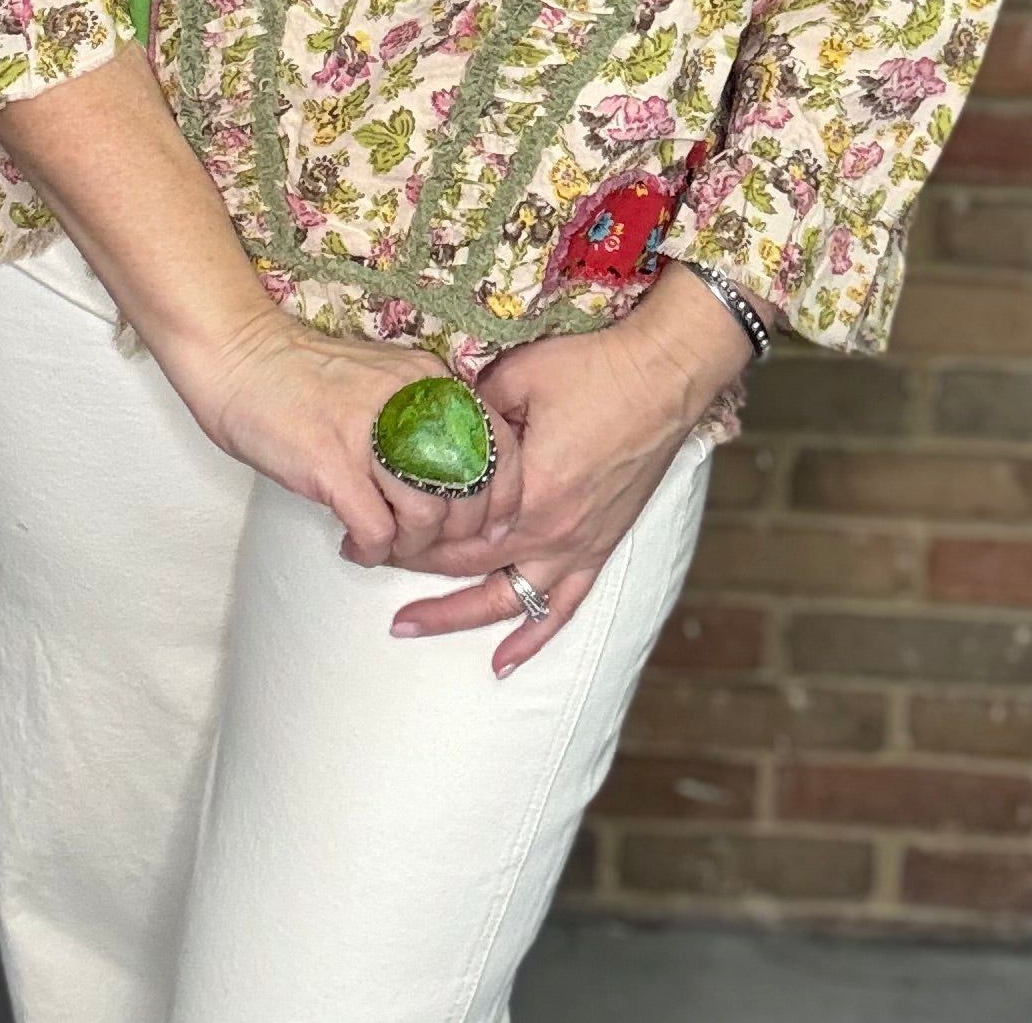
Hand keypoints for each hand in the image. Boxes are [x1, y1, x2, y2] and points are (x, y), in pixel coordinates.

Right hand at [197, 312, 524, 575]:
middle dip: (455, 534)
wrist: (240, 355)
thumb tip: (460, 485)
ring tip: (384, 541)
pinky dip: (371, 550)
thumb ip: (422, 418)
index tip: (489, 527)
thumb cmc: (307, 376)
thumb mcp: (384, 381)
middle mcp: (409, 402)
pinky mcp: (331, 463)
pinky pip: (376, 531)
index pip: (499, 445)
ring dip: (410, 546)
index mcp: (428, 379)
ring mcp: (370, 433)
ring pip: (427, 517)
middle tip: (426, 542)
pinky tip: (354, 543)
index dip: (503, 498)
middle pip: (469, 490)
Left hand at [376, 309, 744, 678]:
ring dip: (457, 618)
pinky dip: (533, 638)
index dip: (406, 528)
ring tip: (409, 625)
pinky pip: (564, 606)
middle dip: (414, 568)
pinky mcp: (602, 545)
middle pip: (467, 566)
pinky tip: (502, 663)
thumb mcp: (519, 374)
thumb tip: (437, 421)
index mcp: (528, 489)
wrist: (665, 373)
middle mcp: (552, 530)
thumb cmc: (596, 368)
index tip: (370, 522)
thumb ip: (473, 406)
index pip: (450, 527)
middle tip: (366, 560)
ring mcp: (579, 544)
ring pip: (507, 601)